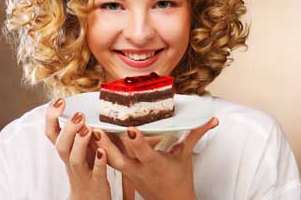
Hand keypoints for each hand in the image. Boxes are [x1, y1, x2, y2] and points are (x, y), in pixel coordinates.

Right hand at [45, 98, 110, 199]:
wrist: (89, 199)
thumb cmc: (86, 168)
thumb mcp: (80, 148)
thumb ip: (80, 131)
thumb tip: (84, 105)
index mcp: (67, 151)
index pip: (52, 133)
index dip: (52, 118)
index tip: (59, 101)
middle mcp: (71, 160)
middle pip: (61, 145)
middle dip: (68, 129)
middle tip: (78, 114)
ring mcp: (82, 172)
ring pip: (75, 159)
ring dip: (80, 143)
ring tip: (87, 129)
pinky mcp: (96, 182)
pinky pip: (96, 172)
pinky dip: (98, 162)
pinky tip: (103, 151)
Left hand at [92, 117, 218, 199]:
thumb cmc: (179, 179)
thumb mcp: (186, 155)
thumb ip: (196, 135)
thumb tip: (212, 121)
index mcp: (155, 163)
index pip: (145, 152)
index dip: (137, 141)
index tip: (130, 128)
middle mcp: (140, 169)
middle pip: (119, 158)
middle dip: (107, 144)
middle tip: (95, 127)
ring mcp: (130, 173)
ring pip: (110, 160)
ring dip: (99, 146)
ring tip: (88, 129)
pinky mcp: (125, 174)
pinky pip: (110, 162)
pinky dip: (101, 151)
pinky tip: (92, 139)